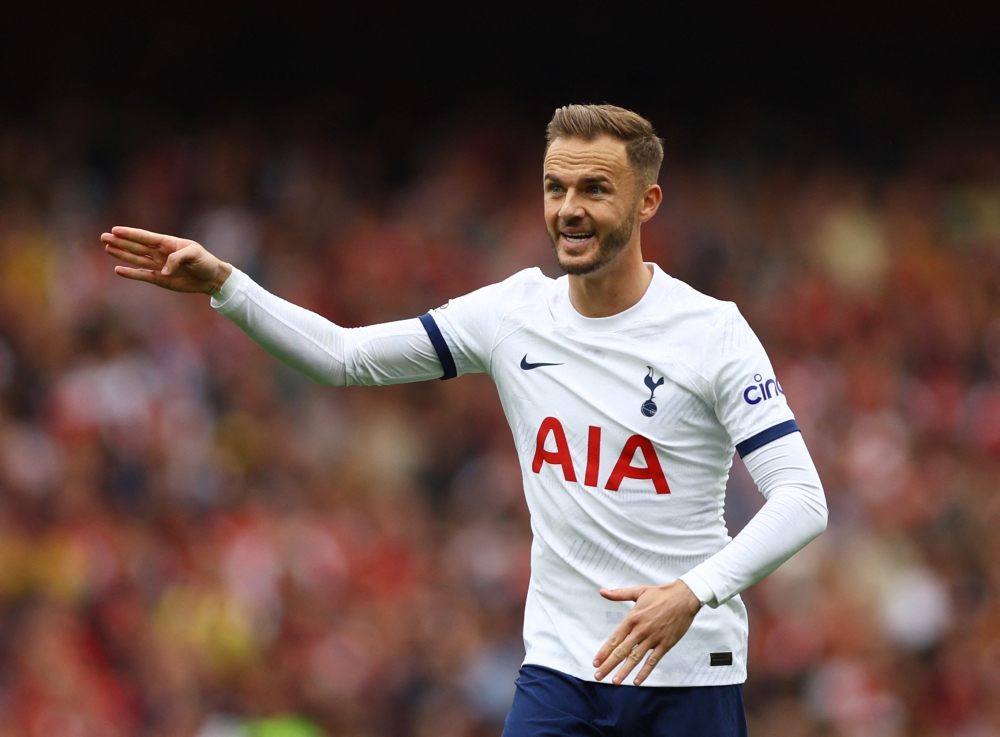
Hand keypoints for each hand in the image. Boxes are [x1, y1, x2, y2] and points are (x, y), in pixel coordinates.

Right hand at [102, 226, 231, 294]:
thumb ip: (177, 258)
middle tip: (104, 237)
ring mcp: (159, 266)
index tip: (115, 230)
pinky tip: (118, 269)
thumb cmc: (205, 261)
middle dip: (120, 242)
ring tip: (107, 248)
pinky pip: (143, 275)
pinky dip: (131, 273)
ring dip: (122, 254)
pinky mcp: (160, 279)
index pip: (145, 237)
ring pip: (136, 259)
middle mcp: (160, 253)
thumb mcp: (194, 254)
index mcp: (167, 243)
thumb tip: (163, 270)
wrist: (212, 278)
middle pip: (136, 247)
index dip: (130, 234)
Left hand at [593, 579, 701, 685]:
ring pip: (636, 658)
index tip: (596, 662)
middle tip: (598, 676)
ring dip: (624, 671)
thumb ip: (619, 594)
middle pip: (622, 651)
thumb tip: (602, 591)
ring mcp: (653, 638)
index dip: (604, 651)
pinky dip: (645, 672)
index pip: (615, 638)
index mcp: (632, 618)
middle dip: (609, 665)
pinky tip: (637, 681)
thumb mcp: (638, 591)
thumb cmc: (661, 594)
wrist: (684, 598)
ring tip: (615, 681)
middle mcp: (641, 630)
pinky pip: (653, 660)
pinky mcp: (665, 644)